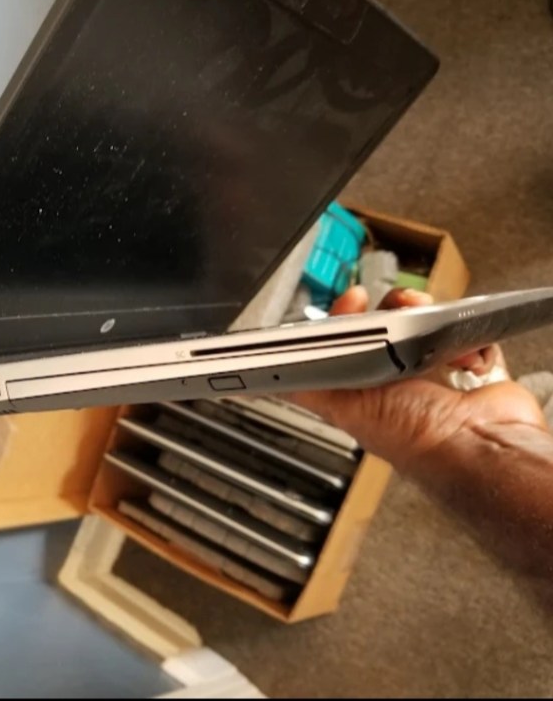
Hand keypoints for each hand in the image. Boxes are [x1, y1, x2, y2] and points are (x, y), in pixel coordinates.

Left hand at [287, 286, 547, 470]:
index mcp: (364, 386)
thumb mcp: (342, 406)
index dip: (348, 316)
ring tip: (433, 320)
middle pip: (388, 323)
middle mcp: (397, 378)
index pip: (347, 339)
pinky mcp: (471, 364)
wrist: (479, 442)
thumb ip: (306, 388)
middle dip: (395, 307)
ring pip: (425, 322)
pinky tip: (463, 347)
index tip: (355, 298)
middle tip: (402, 306)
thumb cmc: (412, 434)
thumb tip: (261, 383)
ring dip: (430, 315)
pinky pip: (465, 332)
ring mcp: (436, 370)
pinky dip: (465, 332)